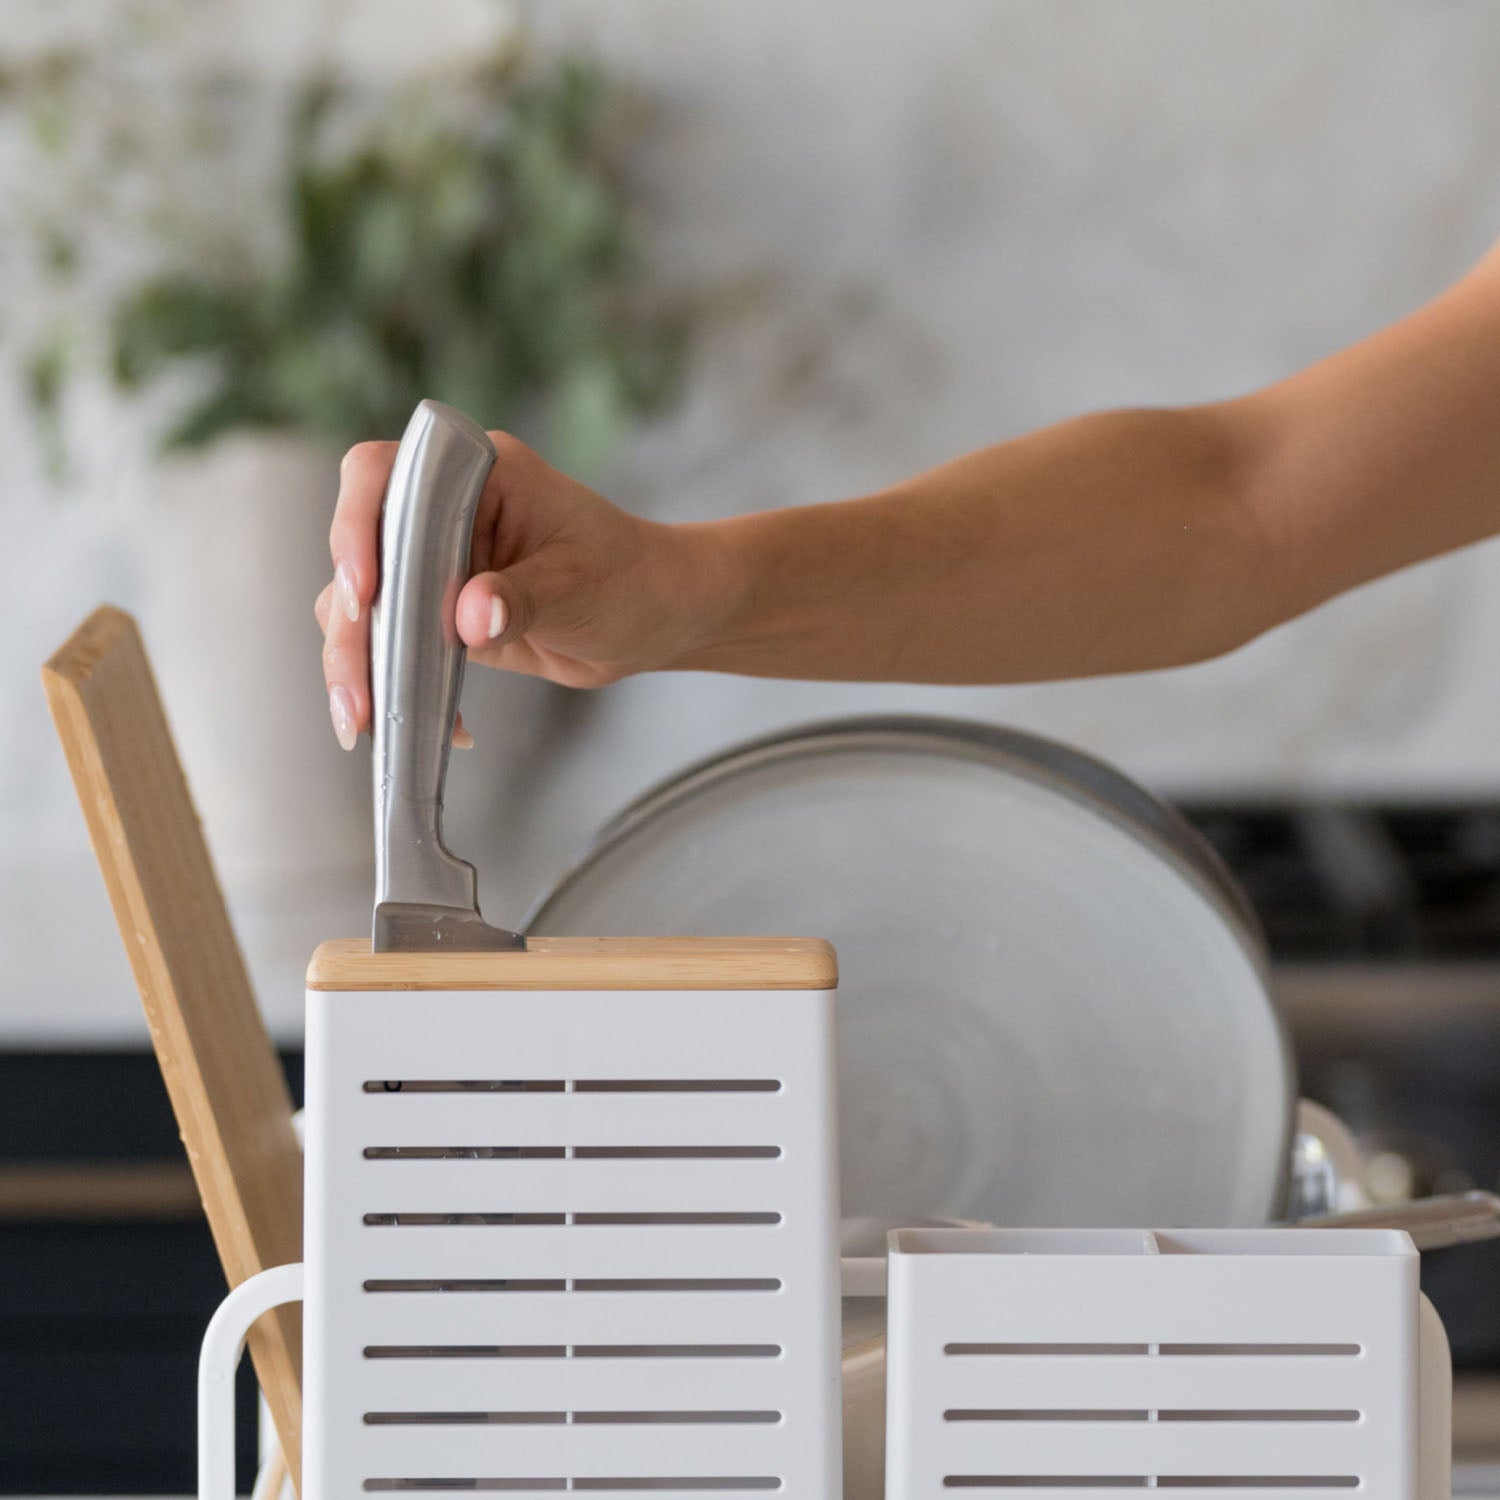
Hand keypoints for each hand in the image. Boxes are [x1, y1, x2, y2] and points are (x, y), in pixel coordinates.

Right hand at [316, 430, 718, 747]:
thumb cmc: (630, 577)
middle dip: (349, 624)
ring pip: (363, 606)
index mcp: (476, 475)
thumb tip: (468, 617)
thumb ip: (521, 597)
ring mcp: (434, 564)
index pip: (383, 475)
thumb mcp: (577, 585)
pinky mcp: (436, 614)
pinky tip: (439, 726)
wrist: (654, 616)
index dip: (355, 525)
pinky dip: (396, 685)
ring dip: (357, 663)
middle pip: (359, 552)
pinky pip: (392, 645)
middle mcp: (441, 512)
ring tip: (365, 721)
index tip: (363, 588)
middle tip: (358, 686)